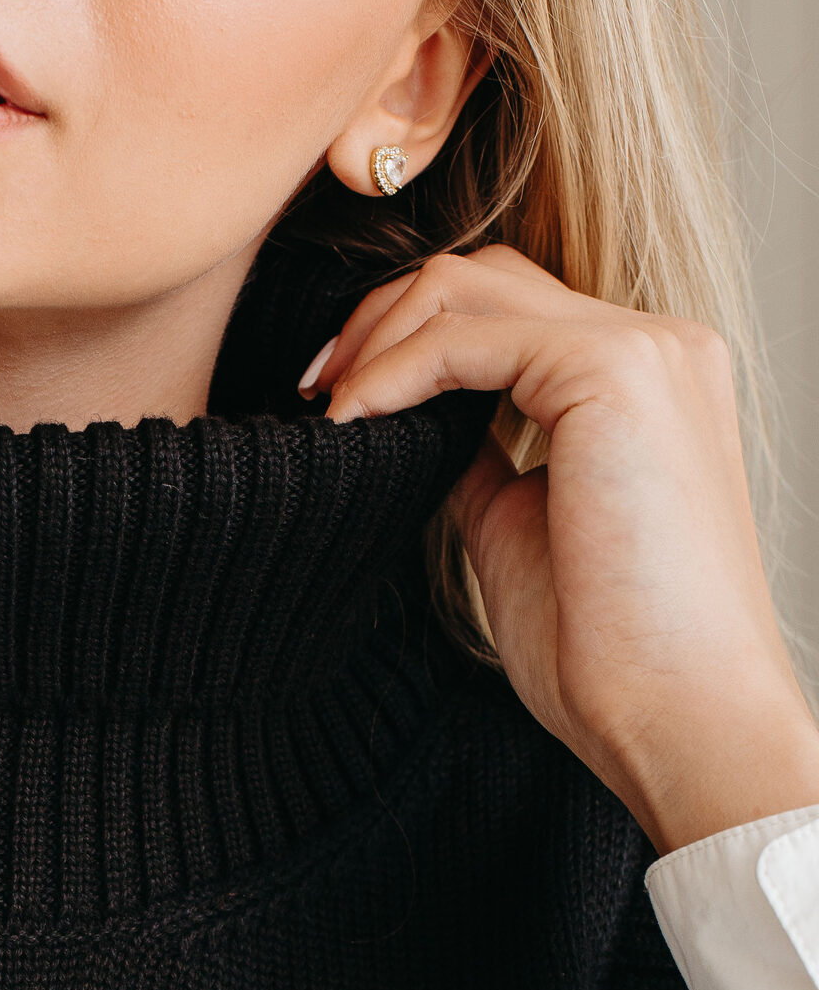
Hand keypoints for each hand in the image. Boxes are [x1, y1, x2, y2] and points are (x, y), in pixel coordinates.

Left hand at [304, 245, 818, 853]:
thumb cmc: (607, 653)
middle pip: (487, 275)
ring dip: (379, 333)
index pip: (509, 309)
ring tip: (326, 404)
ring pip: (473, 283)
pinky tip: (351, 419)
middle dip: (382, 317)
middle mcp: (660, 346)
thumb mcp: (519, 529)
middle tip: (312, 387)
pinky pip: (467, 336)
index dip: (407, 338)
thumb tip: (411, 426)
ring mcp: (646, 351)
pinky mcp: (615, 374)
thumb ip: (478, 458)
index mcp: (647, 381)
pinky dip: (394, 369)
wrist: (678, 714)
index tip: (333, 400)